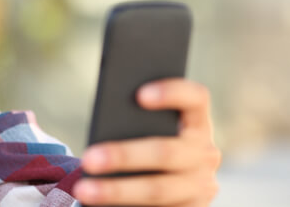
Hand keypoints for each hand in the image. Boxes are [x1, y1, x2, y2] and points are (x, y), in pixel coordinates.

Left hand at [73, 78, 220, 205]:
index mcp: (197, 122)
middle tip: (88, 158)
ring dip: (117, 191)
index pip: (196, 98)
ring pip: (157, 190)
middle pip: (165, 152)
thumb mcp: (148, 130)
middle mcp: (205, 153)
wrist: (167, 186)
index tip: (139, 95)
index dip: (171, 93)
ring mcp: (202, 186)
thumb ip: (136, 120)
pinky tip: (99, 205)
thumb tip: (105, 124)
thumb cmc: (146, 142)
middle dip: (123, 156)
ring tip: (84, 189)